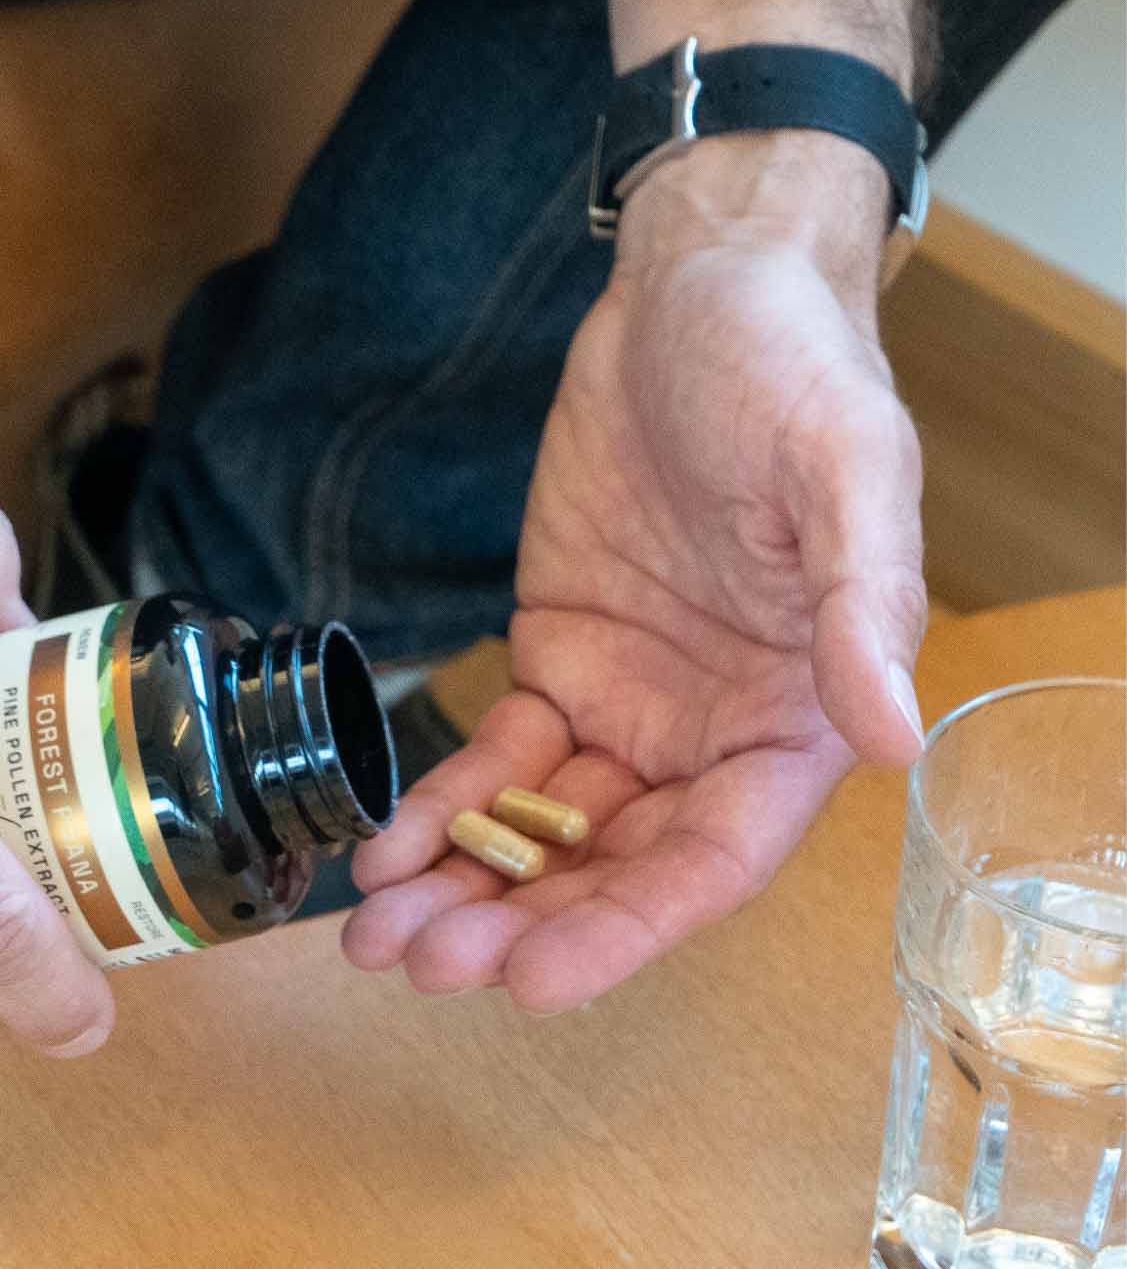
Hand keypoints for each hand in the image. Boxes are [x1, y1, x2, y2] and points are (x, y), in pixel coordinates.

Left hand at [345, 133, 926, 1011]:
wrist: (696, 287)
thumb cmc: (793, 370)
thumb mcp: (847, 472)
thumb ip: (863, 607)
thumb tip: (891, 735)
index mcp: (798, 715)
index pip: (714, 859)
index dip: (628, 928)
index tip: (536, 981)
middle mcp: (713, 734)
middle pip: (613, 866)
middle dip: (518, 925)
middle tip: (419, 963)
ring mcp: (630, 706)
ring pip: (545, 830)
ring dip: (466, 889)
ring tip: (378, 935)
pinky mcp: (559, 662)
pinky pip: (496, 760)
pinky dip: (438, 809)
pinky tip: (384, 851)